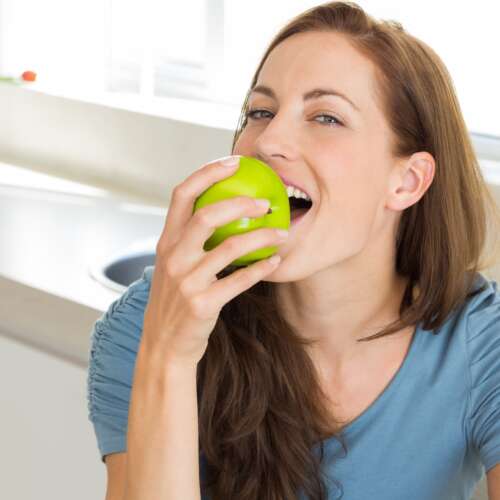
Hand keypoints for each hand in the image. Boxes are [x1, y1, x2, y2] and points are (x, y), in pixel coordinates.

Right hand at [142, 156, 288, 365]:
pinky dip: (261, 269)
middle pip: (207, 217)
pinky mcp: (202, 304)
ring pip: (229, 248)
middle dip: (240, 203)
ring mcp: (186, 282)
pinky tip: (276, 261)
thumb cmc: (175, 299)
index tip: (234, 161)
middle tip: (267, 202)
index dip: (207, 173)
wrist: (164, 345)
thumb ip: (189, 240)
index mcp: (166, 242)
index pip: (182, 195)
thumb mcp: (173, 265)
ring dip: (261, 237)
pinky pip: (239, 281)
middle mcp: (173, 257)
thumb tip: (223, 211)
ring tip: (282, 233)